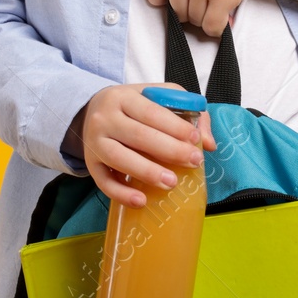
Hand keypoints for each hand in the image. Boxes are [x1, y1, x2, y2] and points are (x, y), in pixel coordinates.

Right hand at [77, 83, 216, 207]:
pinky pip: (103, 182)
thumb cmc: (132, 106)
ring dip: (147, 172)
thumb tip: (208, 143)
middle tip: (193, 162)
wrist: (90, 111)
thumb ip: (186, 111)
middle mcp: (105, 118)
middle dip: (169, 150)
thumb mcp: (156, 97)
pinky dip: (121, 194)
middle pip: (137, 135)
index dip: (174, 126)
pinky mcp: (91, 164)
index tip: (195, 139)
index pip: (151, 112)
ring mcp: (95, 142)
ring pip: (119, 158)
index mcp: (123, 97)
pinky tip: (141, 201)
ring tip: (171, 183)